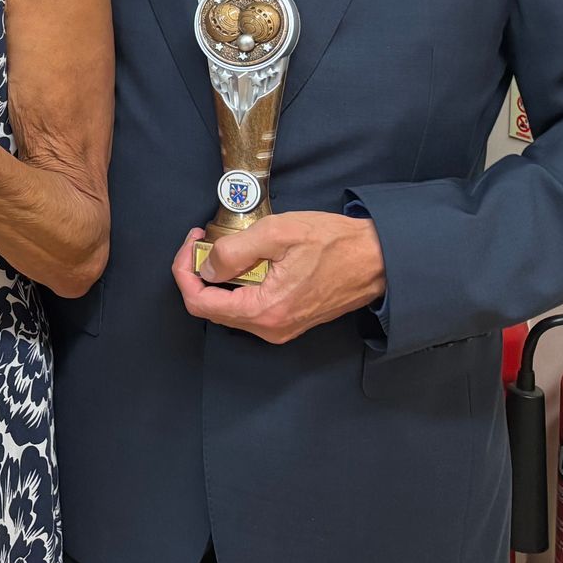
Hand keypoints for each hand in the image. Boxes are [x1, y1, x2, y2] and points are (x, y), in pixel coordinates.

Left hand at [171, 213, 387, 344]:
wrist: (378, 259)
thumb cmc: (334, 243)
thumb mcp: (277, 233)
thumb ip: (234, 251)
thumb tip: (207, 267)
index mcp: (266, 312)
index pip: (200, 303)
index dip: (184, 272)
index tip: (192, 243)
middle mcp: (271, 328)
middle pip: (211, 308)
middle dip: (197, 273)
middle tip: (202, 241)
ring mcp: (281, 327)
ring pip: (229, 308)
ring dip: (217, 278)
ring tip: (221, 246)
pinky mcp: (289, 320)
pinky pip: (249, 307)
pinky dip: (236, 285)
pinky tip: (244, 260)